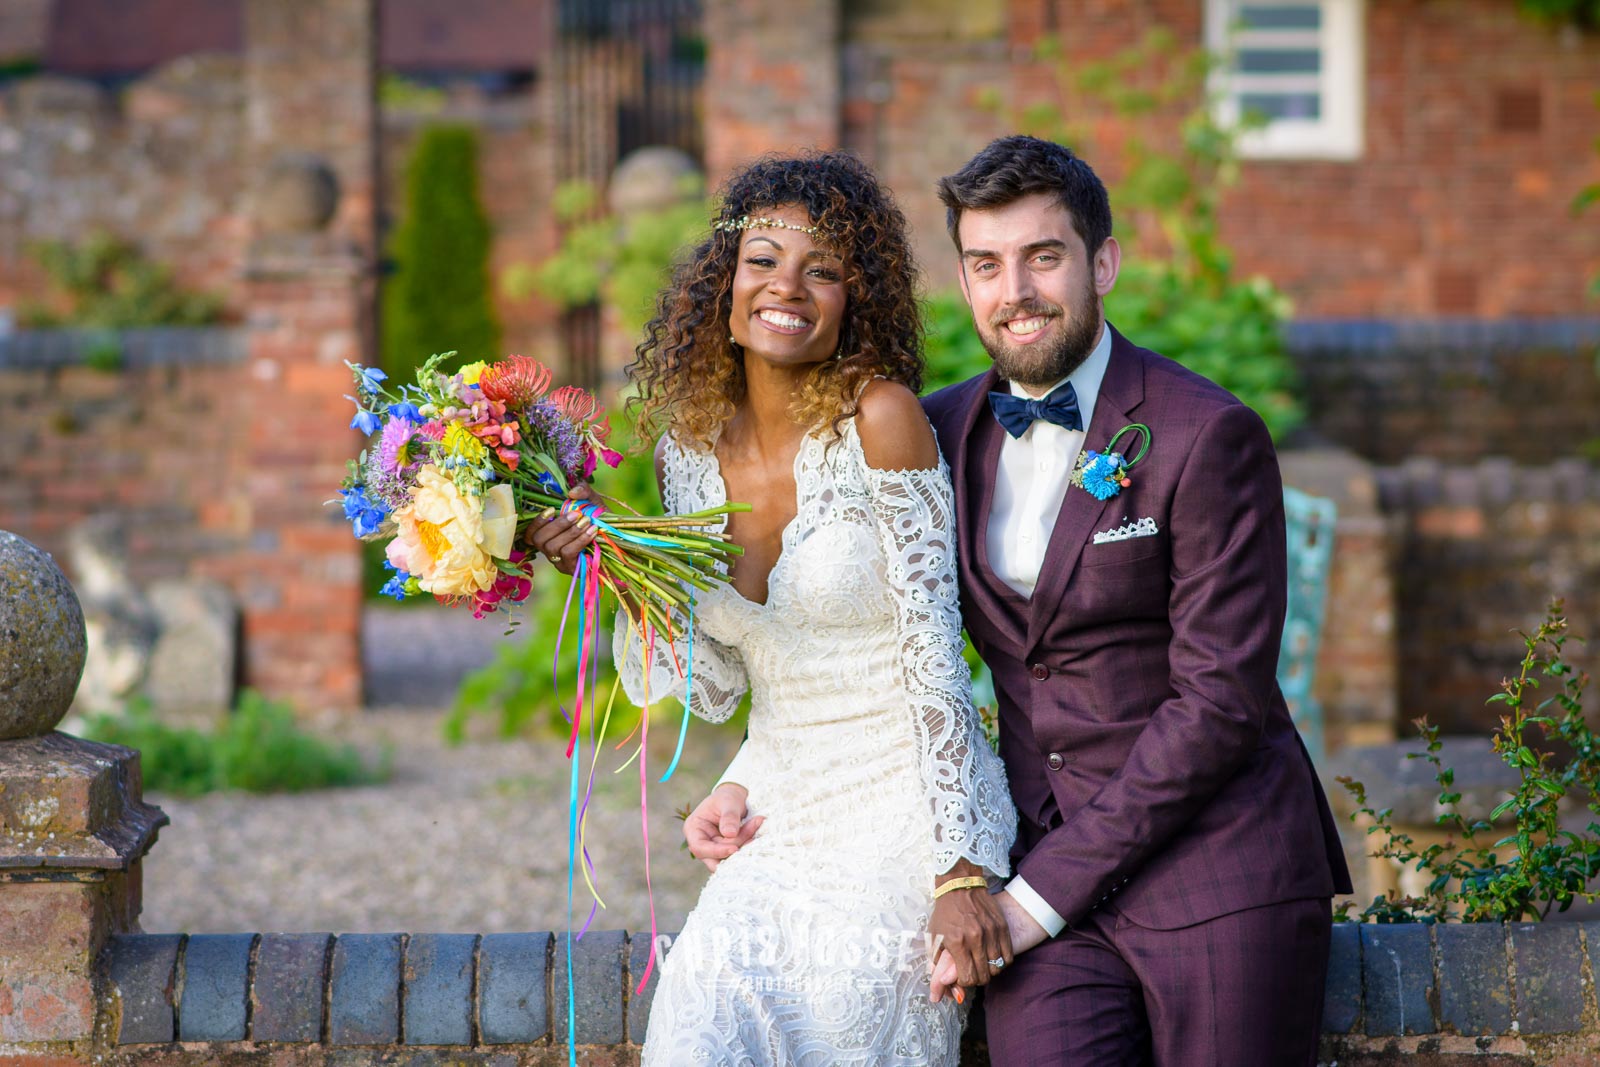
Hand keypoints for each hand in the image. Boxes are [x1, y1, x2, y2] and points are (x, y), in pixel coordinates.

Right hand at [526, 485, 596, 575]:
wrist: (619, 540)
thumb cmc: (600, 520)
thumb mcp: (592, 502)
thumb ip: (583, 491)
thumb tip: (572, 492)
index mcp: (549, 535)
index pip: (530, 533)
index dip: (536, 522)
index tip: (551, 509)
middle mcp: (550, 550)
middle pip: (539, 540)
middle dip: (557, 525)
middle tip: (576, 515)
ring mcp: (559, 561)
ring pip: (552, 547)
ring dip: (570, 532)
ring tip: (587, 522)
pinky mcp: (571, 568)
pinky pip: (568, 553)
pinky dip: (579, 540)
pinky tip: (591, 532)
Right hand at [682, 783, 763, 872]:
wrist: (736, 797)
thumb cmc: (728, 796)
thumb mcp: (728, 801)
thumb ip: (729, 816)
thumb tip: (730, 834)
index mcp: (694, 828)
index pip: (700, 847)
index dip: (717, 851)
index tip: (735, 848)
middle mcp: (701, 841)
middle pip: (713, 858)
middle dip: (732, 852)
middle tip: (751, 838)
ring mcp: (713, 848)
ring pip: (726, 859)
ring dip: (742, 848)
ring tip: (755, 827)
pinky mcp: (725, 850)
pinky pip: (735, 855)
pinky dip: (746, 847)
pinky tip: (754, 835)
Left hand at [927, 862, 1011, 1003]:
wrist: (960, 885)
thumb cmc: (945, 913)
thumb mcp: (934, 938)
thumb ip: (935, 966)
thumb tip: (936, 995)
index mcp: (957, 942)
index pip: (968, 977)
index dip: (965, 983)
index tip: (962, 977)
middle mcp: (975, 938)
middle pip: (983, 975)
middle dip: (977, 979)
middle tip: (972, 972)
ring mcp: (991, 932)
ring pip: (997, 967)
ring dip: (989, 971)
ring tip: (982, 964)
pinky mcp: (1001, 927)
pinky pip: (1008, 956)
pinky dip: (1001, 961)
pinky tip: (993, 957)